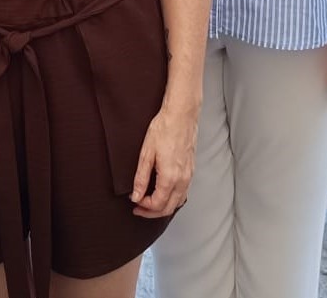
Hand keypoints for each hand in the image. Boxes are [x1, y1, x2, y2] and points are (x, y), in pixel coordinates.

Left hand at [130, 102, 198, 218]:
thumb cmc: (164, 129)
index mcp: (170, 177)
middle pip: (168, 208)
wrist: (181, 115)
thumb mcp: (146, 153)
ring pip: (178, 202)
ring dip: (163, 207)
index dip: (144, 207)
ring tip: (149, 203)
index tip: (134, 202)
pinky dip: (173, 199)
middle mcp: (182, 180)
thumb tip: (136, 196)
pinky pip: (184, 193)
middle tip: (139, 208)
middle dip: (152, 212)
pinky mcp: (191, 170)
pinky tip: (164, 193)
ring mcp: (189, 175)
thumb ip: (141, 178)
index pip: (157, 204)